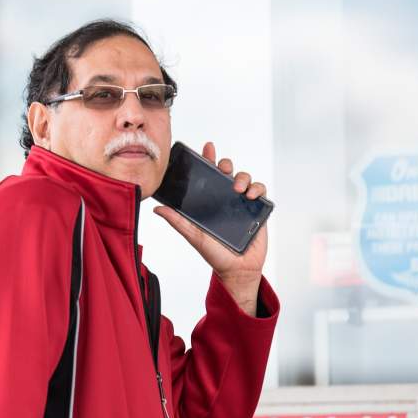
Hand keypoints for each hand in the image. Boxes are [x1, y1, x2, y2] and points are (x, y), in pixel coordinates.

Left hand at [153, 141, 268, 313]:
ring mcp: (242, 204)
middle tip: (223, 168)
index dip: (208, 159)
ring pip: (245, 179)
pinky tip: (250, 195)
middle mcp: (225, 199)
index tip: (207, 147)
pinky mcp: (257, 210)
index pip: (208, 176)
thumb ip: (177, 221)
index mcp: (209, 202)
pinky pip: (260, 191)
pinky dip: (257, 188)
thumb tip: (157, 208)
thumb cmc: (214, 253)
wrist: (237, 270)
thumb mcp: (193, 235)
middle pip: (227, 172)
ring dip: (243, 177)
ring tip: (237, 188)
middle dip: (226, 164)